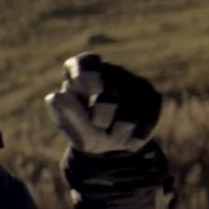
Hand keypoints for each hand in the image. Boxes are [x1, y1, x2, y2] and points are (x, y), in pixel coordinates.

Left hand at [46, 53, 161, 155]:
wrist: (109, 145)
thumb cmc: (83, 129)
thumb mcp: (71, 126)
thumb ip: (65, 112)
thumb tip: (56, 96)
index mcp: (85, 72)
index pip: (87, 63)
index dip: (86, 73)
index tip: (87, 88)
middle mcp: (111, 72)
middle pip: (109, 91)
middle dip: (101, 116)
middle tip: (97, 123)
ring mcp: (134, 82)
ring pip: (131, 108)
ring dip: (118, 130)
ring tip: (110, 134)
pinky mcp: (152, 97)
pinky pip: (146, 117)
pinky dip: (134, 134)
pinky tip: (127, 138)